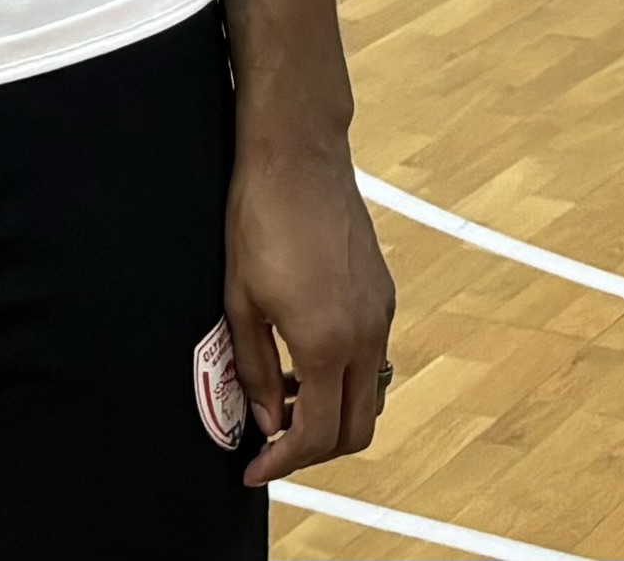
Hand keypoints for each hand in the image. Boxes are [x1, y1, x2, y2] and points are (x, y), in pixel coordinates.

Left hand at [221, 136, 397, 485]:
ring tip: (286, 399)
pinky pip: (372, 358)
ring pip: (370, 395)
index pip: (316, 433)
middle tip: (274, 444)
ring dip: (333, 413)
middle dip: (316, 450)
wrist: (297, 156)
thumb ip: (255, 369)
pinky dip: (344, 378)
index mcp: (326, 341)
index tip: (256, 467)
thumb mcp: (240, 300)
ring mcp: (381, 313)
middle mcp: (365, 334)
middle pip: (357, 429)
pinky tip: (307, 360)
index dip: (284, 461)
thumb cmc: (260, 217)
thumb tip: (266, 418)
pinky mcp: (384, 294)